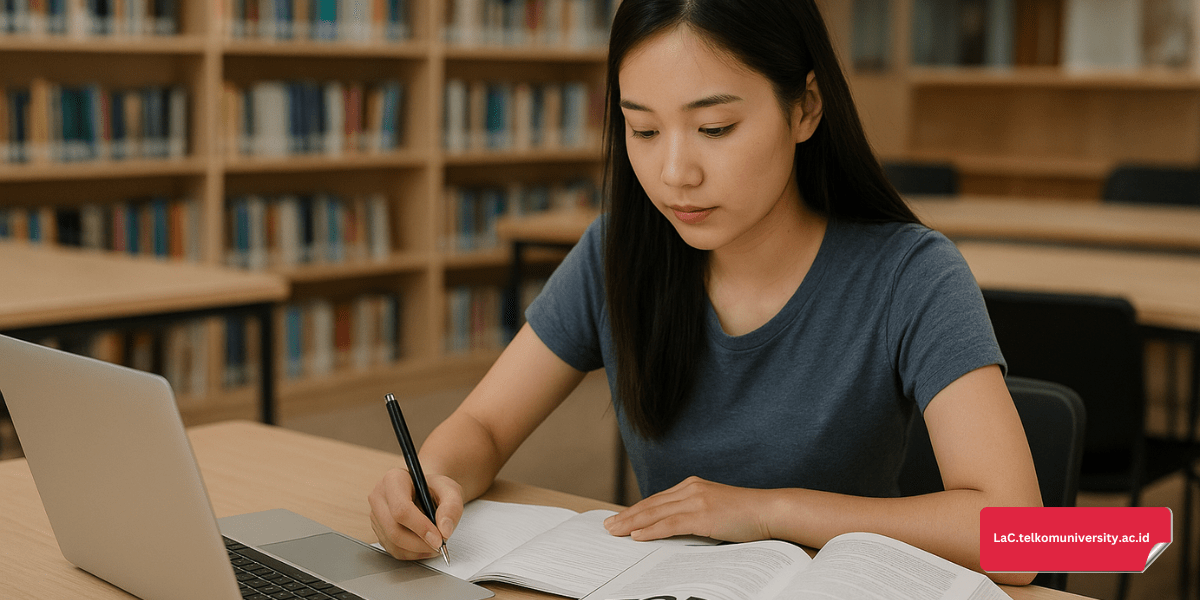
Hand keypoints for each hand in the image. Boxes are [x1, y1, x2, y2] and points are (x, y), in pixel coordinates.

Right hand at [368, 467, 463, 559]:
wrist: (428, 491)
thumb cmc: (436, 488)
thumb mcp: (451, 491)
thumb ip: (451, 508)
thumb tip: (445, 531)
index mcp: (394, 479)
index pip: (401, 509)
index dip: (420, 527)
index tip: (438, 538)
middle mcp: (379, 496)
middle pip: (394, 529)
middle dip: (420, 543)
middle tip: (440, 545)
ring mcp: (376, 515)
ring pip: (393, 543)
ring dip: (417, 550)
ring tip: (435, 545)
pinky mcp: (379, 530)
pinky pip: (393, 549)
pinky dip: (412, 553)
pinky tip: (425, 546)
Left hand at [603, 476, 772, 542]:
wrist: (768, 511)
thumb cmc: (746, 514)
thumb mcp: (715, 508)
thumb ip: (695, 512)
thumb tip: (674, 527)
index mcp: (693, 486)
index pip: (657, 500)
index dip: (636, 509)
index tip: (620, 517)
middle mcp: (691, 488)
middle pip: (651, 504)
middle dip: (627, 516)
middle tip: (608, 525)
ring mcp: (696, 500)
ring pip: (655, 513)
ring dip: (631, 523)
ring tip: (615, 531)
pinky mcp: (701, 515)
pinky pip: (669, 524)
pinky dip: (650, 530)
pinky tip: (636, 536)